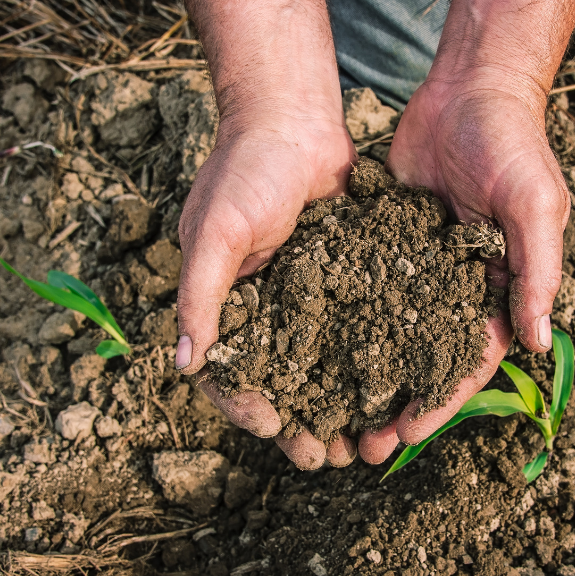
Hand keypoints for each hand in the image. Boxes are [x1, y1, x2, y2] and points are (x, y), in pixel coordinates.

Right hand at [176, 112, 359, 468]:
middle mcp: (261, 305)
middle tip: (325, 458)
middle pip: (278, 381)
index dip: (248, 406)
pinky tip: (391, 390)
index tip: (276, 430)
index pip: (227, 372)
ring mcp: (302, 294)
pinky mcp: (341, 277)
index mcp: (222, 301)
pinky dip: (367, 362)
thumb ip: (200, 296)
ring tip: (359, 443)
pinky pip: (352, 330)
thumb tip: (183, 364)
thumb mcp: (218, 234)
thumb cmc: (245, 170)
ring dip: (336, 405)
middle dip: (300, 422)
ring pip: (320, 366)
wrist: (294, 116)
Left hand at [358, 72, 569, 462]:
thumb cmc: (513, 145)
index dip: (439, 403)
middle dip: (395, 406)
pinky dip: (342, 322)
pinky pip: (363, 290)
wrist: (470, 87)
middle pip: (424, 362)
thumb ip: (534, 271)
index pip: (469, 363)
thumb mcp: (534, 205)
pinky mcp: (386, 241)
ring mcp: (420, 267)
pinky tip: (309, 351)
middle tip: (359, 447)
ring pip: (389, 336)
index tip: (405, 436)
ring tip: (329, 415)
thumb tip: (536, 344)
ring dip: (364, 377)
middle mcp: (459, 288)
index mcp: (501, 290)